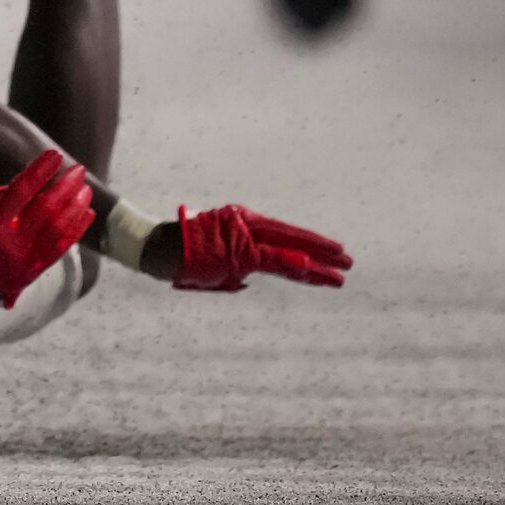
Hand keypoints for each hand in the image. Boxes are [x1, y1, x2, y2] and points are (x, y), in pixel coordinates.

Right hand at [0, 148, 93, 313]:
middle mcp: (11, 245)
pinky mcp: (31, 274)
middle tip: (77, 169)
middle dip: (64, 186)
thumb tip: (19, 184)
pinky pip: (59, 249)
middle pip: (46, 209)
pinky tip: (84, 214)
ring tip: (84, 189)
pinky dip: (75, 230)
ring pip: (58, 229)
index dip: (39, 171)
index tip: (54, 154)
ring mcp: (24, 262)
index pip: (21, 191)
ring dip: (74, 207)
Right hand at [153, 204, 350, 292]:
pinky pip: (274, 261)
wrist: (156, 248)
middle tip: (348, 261)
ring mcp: (245, 237)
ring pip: (290, 250)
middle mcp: (247, 226)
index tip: (331, 255)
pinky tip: (314, 271)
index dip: (309, 246)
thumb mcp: (214, 260)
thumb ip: (235, 268)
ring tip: (342, 272)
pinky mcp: (241, 253)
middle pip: (293, 238)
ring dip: (318, 263)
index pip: (283, 237)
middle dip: (322, 252)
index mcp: (242, 224)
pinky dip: (295, 266)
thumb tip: (248, 280)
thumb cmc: (181, 255)